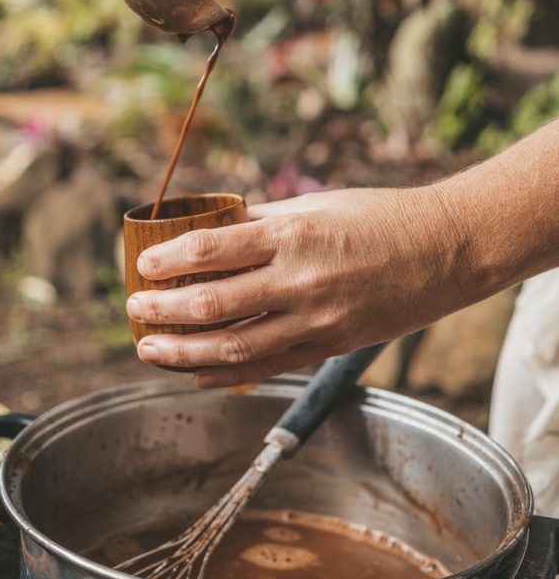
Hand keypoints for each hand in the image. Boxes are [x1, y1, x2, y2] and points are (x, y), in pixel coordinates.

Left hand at [126, 186, 467, 387]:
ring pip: (235, 346)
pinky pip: (269, 366)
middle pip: (213, 304)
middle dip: (163, 312)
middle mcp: (301, 280)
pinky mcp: (330, 346)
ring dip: (183, 352)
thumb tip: (209, 236)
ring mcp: (317, 319)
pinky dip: (227, 373)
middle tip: (134, 311)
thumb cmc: (378, 217)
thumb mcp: (315, 205)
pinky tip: (197, 373)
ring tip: (149, 350)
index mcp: (293, 233)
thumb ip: (260, 224)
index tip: (142, 266)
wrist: (444, 250)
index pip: (211, 250)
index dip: (167, 260)